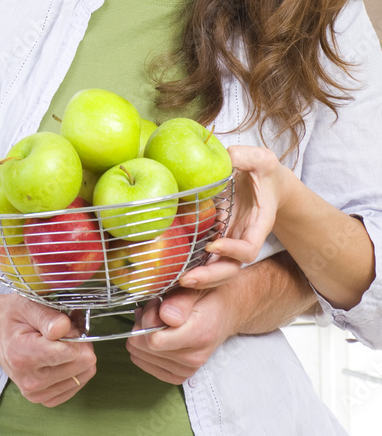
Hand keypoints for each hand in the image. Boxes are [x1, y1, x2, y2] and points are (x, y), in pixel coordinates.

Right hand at [0, 294, 96, 406]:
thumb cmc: (10, 317)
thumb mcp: (25, 305)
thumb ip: (47, 316)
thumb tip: (65, 328)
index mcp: (22, 355)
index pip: (70, 352)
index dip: (75, 334)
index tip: (65, 325)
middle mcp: (30, 380)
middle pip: (81, 364)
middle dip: (79, 344)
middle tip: (62, 332)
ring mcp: (37, 393)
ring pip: (83, 375)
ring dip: (77, 357)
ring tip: (58, 344)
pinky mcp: (44, 399)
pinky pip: (77, 385)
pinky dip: (74, 370)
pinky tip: (60, 358)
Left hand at [126, 288, 235, 383]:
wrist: (225, 313)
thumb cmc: (209, 298)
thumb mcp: (198, 288)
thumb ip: (180, 300)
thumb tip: (165, 315)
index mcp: (199, 334)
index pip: (154, 339)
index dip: (148, 317)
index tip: (157, 302)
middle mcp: (193, 357)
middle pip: (144, 346)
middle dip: (142, 324)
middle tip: (155, 309)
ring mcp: (186, 369)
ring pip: (141, 354)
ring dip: (142, 334)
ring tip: (156, 320)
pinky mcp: (178, 375)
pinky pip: (145, 364)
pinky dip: (144, 348)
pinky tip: (155, 333)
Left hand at [177, 144, 287, 289]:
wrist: (265, 181)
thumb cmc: (264, 172)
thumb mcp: (261, 159)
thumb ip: (245, 157)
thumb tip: (225, 155)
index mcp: (258, 224)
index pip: (249, 249)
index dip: (232, 252)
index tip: (214, 245)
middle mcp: (243, 237)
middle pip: (230, 269)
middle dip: (210, 277)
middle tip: (186, 279)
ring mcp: (229, 240)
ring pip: (216, 268)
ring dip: (198, 277)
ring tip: (175, 279)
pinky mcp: (216, 236)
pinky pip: (203, 255)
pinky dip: (191, 262)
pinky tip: (171, 266)